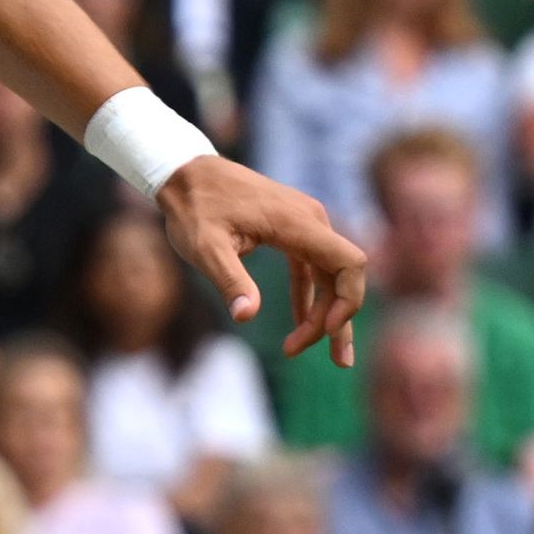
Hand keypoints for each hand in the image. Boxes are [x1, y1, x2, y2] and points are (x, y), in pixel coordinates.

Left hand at [155, 154, 365, 364]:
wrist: (185, 172)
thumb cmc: (194, 208)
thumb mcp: (204, 248)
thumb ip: (229, 280)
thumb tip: (246, 317)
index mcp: (298, 223)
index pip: (348, 263)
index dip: (348, 300)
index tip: (325, 331)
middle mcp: (311, 219)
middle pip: (343, 275)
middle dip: (339, 318)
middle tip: (332, 361)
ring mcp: (304, 222)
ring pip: (331, 273)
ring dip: (330, 313)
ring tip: (333, 355)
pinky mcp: (292, 227)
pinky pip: (311, 266)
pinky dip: (311, 296)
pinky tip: (304, 324)